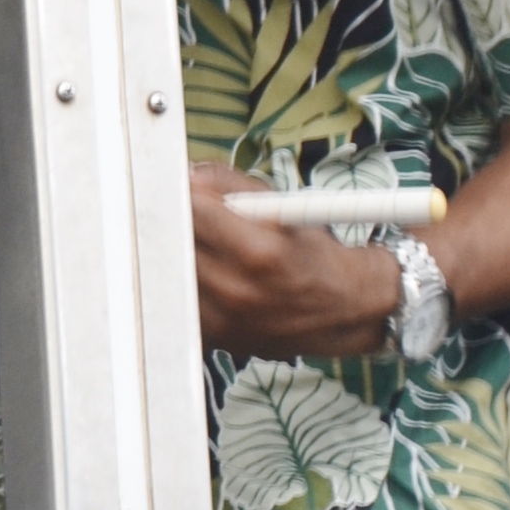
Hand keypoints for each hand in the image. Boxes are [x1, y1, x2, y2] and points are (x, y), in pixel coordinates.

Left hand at [185, 168, 400, 357]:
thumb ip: (229, 182)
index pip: (191, 211)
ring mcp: (222, 319)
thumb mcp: (282, 205)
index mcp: (259, 253)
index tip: (172, 186)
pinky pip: (178, 297)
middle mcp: (237, 290)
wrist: (339, 312)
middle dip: (172, 220)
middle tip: (175, 208)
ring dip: (174, 250)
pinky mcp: (213, 336)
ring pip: (170, 270)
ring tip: (197, 242)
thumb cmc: (311, 253)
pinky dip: (181, 280)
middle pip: (173, 241)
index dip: (177, 193)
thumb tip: (186, 173)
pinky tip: (203, 271)